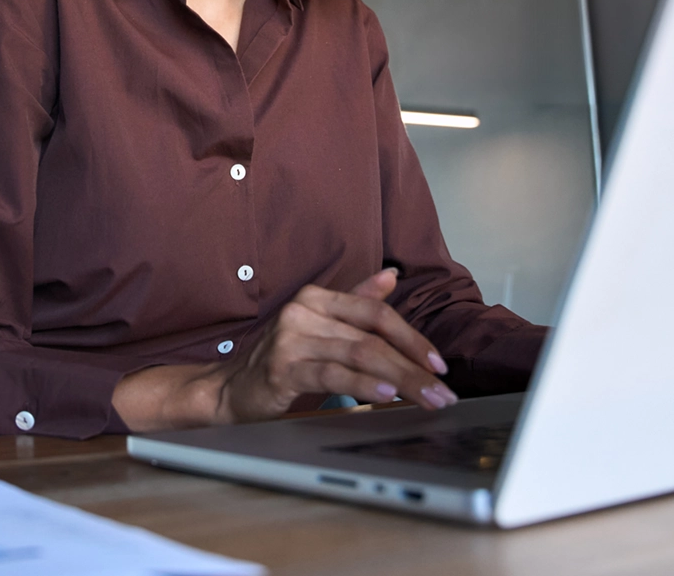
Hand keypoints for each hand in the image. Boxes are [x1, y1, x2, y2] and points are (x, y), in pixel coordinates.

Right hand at [210, 268, 457, 423]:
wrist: (231, 388)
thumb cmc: (282, 359)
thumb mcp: (320, 326)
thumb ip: (355, 301)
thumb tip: (391, 275)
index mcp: (316, 297)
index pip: (376, 312)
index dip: (412, 337)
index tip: (439, 364)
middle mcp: (303, 311)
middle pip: (373, 337)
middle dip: (414, 367)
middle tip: (442, 392)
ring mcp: (291, 339)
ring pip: (360, 356)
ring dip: (400, 380)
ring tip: (426, 399)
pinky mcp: (282, 369)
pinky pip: (333, 375)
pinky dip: (364, 385)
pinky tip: (386, 395)